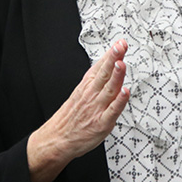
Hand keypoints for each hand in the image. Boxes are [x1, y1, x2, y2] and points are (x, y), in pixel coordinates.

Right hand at [26, 39, 129, 181]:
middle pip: (104, 74)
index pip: (100, 66)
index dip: (110, 54)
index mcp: (87, 86)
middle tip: (120, 46)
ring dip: (116, 75)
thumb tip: (107, 64)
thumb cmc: (71, 117)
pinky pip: (113, 110)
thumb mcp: (80, 92)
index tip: (119, 43)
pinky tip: (125, 92)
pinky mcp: (102, 123)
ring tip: (121, 63)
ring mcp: (97, 108)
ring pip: (109, 89)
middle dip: (113, 58)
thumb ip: (95, 79)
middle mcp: (92, 95)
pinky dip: (119, 101)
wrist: (57, 139)